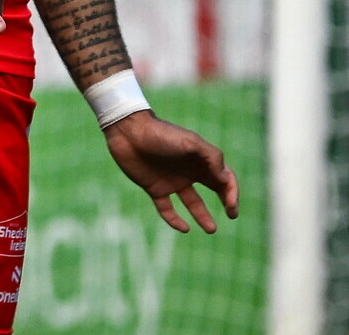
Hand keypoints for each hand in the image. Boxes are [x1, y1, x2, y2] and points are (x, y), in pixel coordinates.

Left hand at [104, 110, 239, 232]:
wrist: (129, 132)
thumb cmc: (161, 134)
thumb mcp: (191, 142)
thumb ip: (211, 158)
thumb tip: (225, 179)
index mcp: (200, 160)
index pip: (225, 178)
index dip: (232, 192)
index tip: (231, 206)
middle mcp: (189, 171)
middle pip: (214, 190)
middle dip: (227, 202)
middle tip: (232, 215)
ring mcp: (172, 181)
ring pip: (192, 203)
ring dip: (203, 216)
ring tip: (211, 229)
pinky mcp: (154, 188)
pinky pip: (167, 209)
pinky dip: (175, 220)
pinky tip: (184, 228)